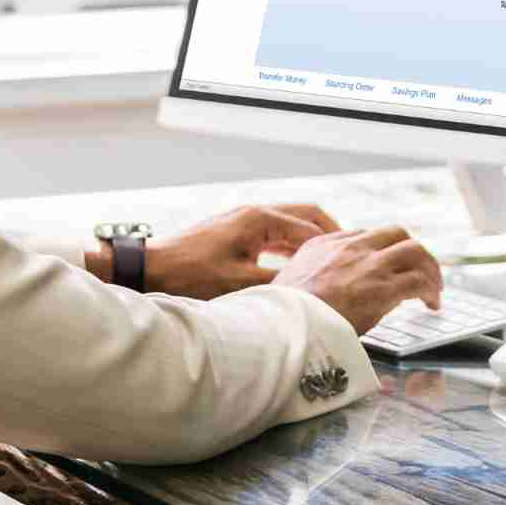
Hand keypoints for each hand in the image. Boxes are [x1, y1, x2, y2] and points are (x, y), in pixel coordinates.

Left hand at [143, 203, 340, 300]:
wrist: (150, 269)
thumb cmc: (190, 275)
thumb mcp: (240, 284)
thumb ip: (278, 284)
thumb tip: (309, 291)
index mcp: (259, 219)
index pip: (310, 226)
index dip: (335, 243)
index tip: (355, 258)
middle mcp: (255, 213)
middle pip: (305, 215)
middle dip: (329, 233)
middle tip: (351, 254)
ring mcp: (244, 220)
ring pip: (290, 224)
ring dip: (310, 240)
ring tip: (331, 262)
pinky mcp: (236, 232)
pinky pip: (274, 233)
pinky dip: (291, 245)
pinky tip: (299, 266)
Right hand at [271, 225, 442, 334]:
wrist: (284, 326)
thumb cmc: (283, 314)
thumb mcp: (287, 282)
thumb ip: (308, 276)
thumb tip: (318, 290)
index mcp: (324, 244)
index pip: (366, 235)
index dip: (384, 249)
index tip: (389, 263)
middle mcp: (350, 247)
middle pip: (396, 233)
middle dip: (413, 250)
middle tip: (420, 269)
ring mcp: (369, 265)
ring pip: (415, 250)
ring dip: (429, 268)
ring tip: (433, 287)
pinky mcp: (383, 288)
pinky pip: (419, 280)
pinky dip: (430, 290)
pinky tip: (431, 303)